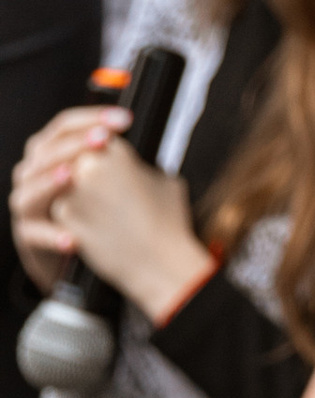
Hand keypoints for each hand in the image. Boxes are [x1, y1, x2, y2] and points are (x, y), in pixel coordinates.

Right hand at [9, 102, 129, 292]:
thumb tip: (145, 139)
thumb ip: (116, 157)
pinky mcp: (28, 238)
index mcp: (53, 154)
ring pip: (29, 191)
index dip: (92, 118)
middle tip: (104, 139)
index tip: (124, 120)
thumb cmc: (94, 210)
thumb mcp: (104, 178)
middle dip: (75, 143)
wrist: (72, 252)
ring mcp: (28, 206)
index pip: (64, 127)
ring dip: (50, 182)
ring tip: (72, 176)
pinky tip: (72, 239)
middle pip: (45, 151)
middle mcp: (34, 175)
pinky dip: (51, 235)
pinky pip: (33, 235)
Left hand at [53, 134, 207, 321]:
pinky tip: (95, 219)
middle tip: (105, 178)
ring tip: (103, 202)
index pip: (100, 134)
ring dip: (78, 186)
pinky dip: (75, 210)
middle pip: (79, 155)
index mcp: (114, 151)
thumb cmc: (168, 223)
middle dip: (88, 163)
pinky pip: (63, 204)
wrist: (158, 263)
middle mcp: (87, 166)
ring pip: (67, 178)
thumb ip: (139, 165)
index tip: (109, 148)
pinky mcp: (62, 216)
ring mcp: (70, 191)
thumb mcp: (164, 180)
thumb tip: (132, 165)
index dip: (105, 142)